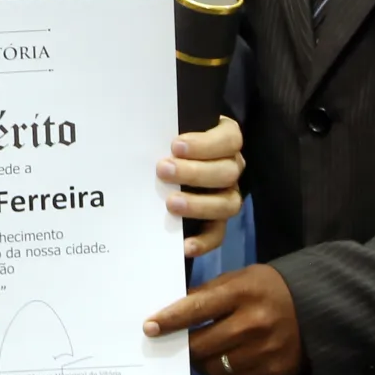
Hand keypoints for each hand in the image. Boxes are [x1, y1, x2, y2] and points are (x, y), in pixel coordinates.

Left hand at [143, 262, 303, 374]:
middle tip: (173, 344)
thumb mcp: (240, 279)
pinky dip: (220, 373)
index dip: (171, 319)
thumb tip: (172, 310)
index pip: (197, 308)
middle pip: (202, 344)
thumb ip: (208, 294)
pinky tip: (221, 362)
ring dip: (200, 362)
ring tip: (199, 353)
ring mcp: (265, 352)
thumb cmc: (269, 290)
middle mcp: (255, 324)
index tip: (149, 327)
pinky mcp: (273, 373)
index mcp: (244, 293)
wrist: (317, 309)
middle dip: (183, 346)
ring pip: (214, 367)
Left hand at [162, 114, 245, 259]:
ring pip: (227, 204)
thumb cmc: (170, 141)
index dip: (205, 144)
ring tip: (171, 203)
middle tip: (163, 170)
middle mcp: (232, 168)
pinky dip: (203, 242)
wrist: (168, 162)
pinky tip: (184, 245)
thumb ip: (167, 130)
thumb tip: (142, 130)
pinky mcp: (218, 221)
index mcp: (226, 141)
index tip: (175, 146)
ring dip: (198, 205)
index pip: (230, 140)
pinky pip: (218, 234)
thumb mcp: (172, 129)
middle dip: (194, 173)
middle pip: (227, 173)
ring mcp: (228, 196)